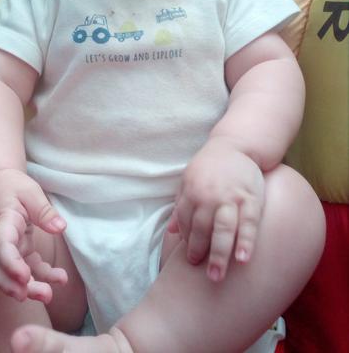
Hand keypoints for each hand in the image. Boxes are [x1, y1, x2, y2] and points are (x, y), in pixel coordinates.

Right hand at [0, 169, 67, 303]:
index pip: (2, 246)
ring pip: (12, 274)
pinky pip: (27, 268)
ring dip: (29, 288)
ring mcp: (8, 249)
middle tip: (40, 294)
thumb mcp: (31, 192)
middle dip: (16, 286)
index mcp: (2, 223)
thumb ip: (44, 210)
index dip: (11, 264)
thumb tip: (60, 228)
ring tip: (49, 295)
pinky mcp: (18, 251)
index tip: (24, 276)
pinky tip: (59, 279)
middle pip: (1, 269)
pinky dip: (41, 276)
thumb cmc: (13, 186)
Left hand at [168, 138, 264, 280]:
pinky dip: (246, 241)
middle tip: (204, 276)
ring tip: (217, 275)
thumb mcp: (189, 180)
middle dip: (200, 253)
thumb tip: (170, 232)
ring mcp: (231, 197)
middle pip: (202, 229)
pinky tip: (243, 258)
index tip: (190, 260)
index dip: (188, 241)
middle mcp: (209, 196)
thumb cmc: (210, 166)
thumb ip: (180, 205)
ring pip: (223, 229)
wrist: (236, 145)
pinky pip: (248, 222)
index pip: (186, 222)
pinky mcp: (250, 197)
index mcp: (191, 191)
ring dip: (219, 253)